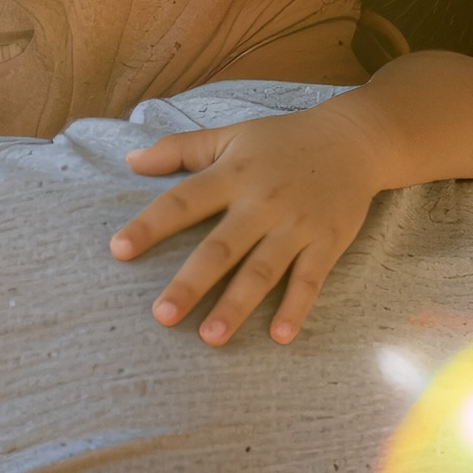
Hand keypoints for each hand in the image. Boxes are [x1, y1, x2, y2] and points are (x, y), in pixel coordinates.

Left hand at [108, 111, 381, 346]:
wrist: (353, 139)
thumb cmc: (282, 140)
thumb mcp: (231, 135)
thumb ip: (180, 148)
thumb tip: (130, 161)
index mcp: (233, 173)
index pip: (183, 201)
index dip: (150, 225)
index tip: (118, 250)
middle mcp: (262, 202)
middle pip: (221, 247)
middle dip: (191, 282)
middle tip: (161, 315)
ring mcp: (296, 225)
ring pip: (262, 270)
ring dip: (236, 305)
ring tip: (209, 338)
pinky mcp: (327, 242)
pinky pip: (310, 280)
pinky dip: (296, 308)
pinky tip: (280, 337)